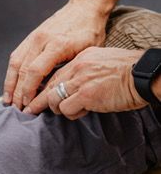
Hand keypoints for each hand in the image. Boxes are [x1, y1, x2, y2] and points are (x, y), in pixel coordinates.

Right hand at [3, 0, 107, 109]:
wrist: (84, 7)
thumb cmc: (90, 32)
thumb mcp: (88, 52)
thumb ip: (71, 70)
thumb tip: (58, 92)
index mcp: (57, 44)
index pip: (36, 71)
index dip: (29, 91)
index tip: (28, 106)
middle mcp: (42, 40)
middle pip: (23, 70)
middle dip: (18, 92)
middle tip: (17, 110)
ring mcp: (34, 37)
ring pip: (15, 63)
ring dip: (10, 84)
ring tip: (8, 101)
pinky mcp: (30, 37)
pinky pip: (16, 56)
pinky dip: (11, 73)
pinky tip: (10, 85)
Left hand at [23, 47, 147, 118]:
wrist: (144, 75)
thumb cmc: (128, 72)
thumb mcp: (103, 62)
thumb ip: (86, 71)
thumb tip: (74, 86)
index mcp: (81, 58)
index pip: (54, 74)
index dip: (43, 88)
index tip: (36, 97)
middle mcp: (77, 66)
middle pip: (48, 86)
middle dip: (38, 101)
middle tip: (30, 111)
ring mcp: (80, 80)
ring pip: (53, 99)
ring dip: (58, 109)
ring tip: (68, 112)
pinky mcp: (86, 95)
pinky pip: (67, 109)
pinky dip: (72, 114)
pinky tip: (83, 112)